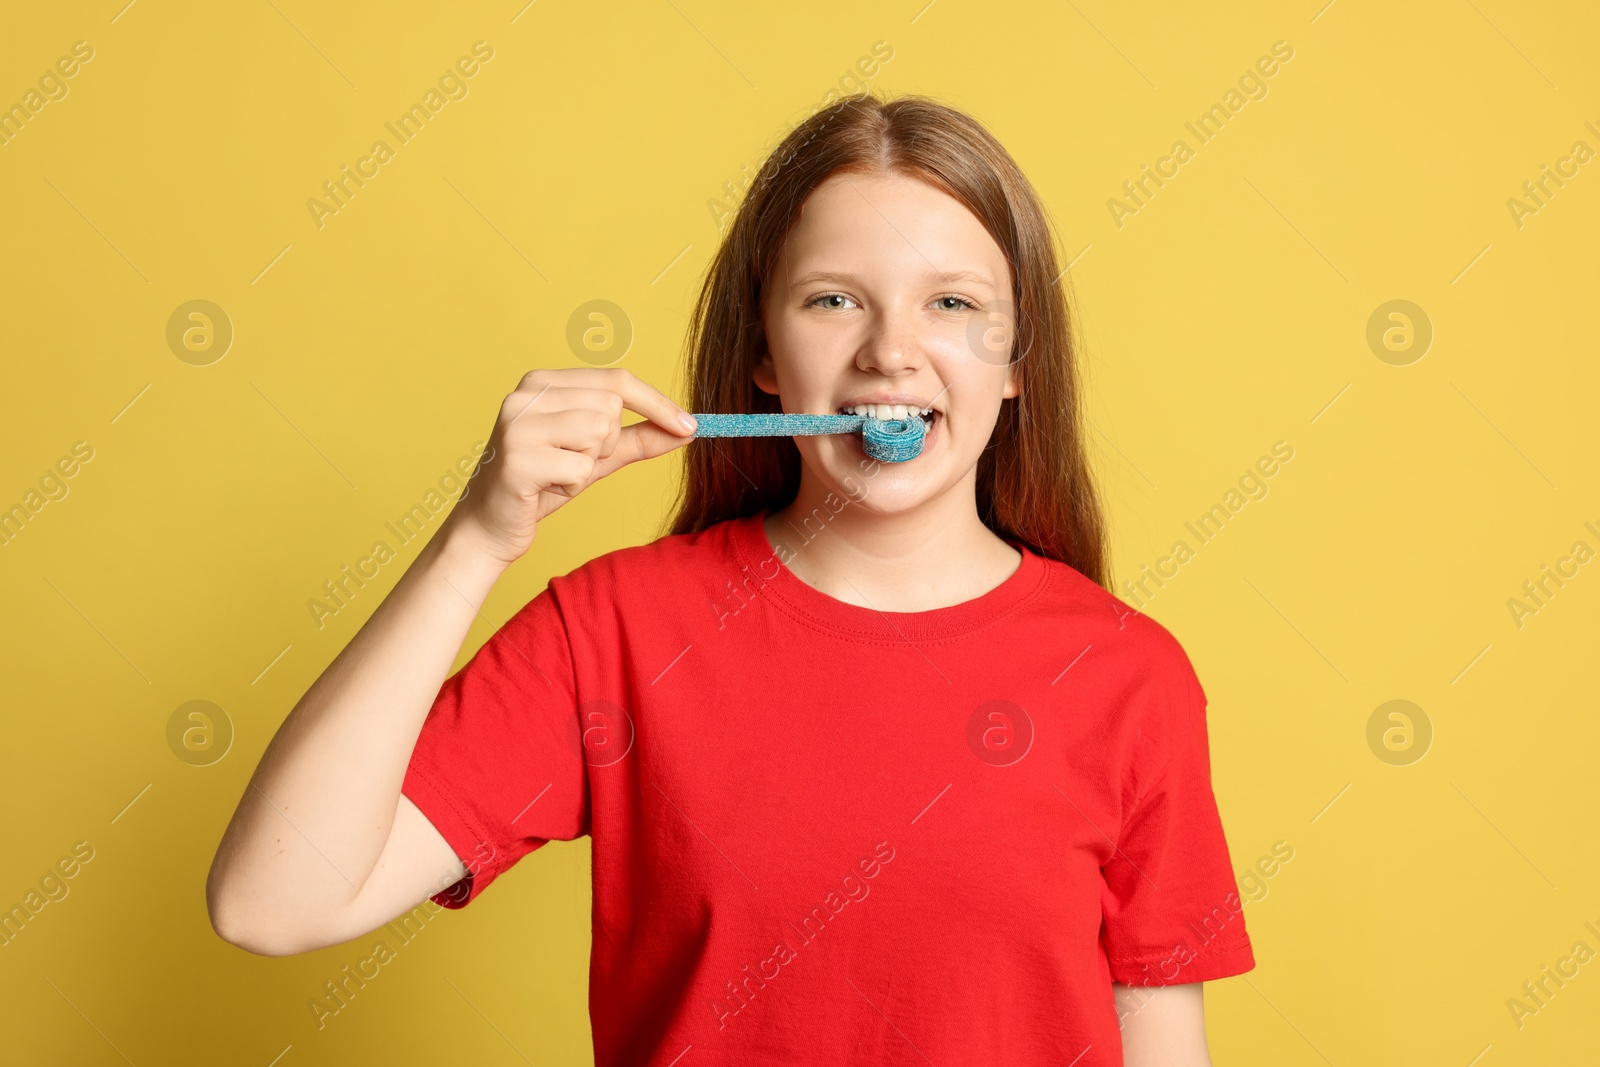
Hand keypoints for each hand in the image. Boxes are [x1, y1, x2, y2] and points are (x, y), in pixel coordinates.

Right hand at [445, 367, 696, 566]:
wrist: (488, 527)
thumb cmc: (542, 486)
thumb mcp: (596, 457)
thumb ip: (638, 439)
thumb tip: (688, 429)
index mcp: (543, 381)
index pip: (617, 379)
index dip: (658, 403)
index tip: (691, 426)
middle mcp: (526, 393)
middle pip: (611, 407)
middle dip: (608, 444)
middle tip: (574, 462)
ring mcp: (518, 423)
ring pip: (599, 433)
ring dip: (588, 464)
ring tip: (556, 474)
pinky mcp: (517, 458)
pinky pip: (581, 468)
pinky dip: (572, 485)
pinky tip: (545, 488)